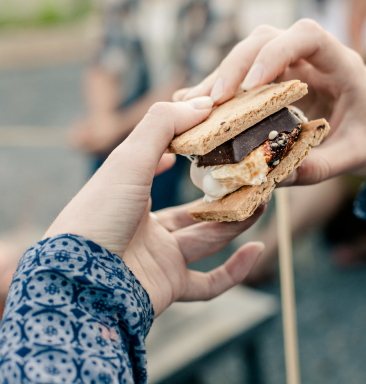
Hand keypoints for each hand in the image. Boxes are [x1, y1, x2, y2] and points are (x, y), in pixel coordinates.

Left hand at [45, 97, 265, 316]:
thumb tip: (202, 103)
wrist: (79, 279)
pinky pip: (209, 284)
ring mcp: (160, 258)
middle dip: (226, 195)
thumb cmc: (98, 212)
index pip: (163, 173)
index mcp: (133, 196)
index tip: (213, 141)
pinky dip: (235, 271)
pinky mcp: (170, 286)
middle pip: (196, 211)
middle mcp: (148, 228)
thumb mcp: (128, 160)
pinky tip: (256, 249)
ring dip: (237, 222)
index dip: (187, 156)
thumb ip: (162, 126)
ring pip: (209, 240)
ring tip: (263, 200)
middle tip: (253, 177)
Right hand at [174, 20, 365, 186]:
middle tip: (214, 100)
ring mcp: (299, 70)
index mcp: (343, 66)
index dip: (275, 51)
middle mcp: (317, 61)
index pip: (307, 36)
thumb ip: (317, 167)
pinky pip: (253, 78)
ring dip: (224, 76)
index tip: (251, 84)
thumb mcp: (354, 158)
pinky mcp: (286, 85)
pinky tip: (207, 107)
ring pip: (253, 54)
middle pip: (268, 38)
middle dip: (237, 64)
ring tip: (197, 105)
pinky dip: (229, 90)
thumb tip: (272, 179)